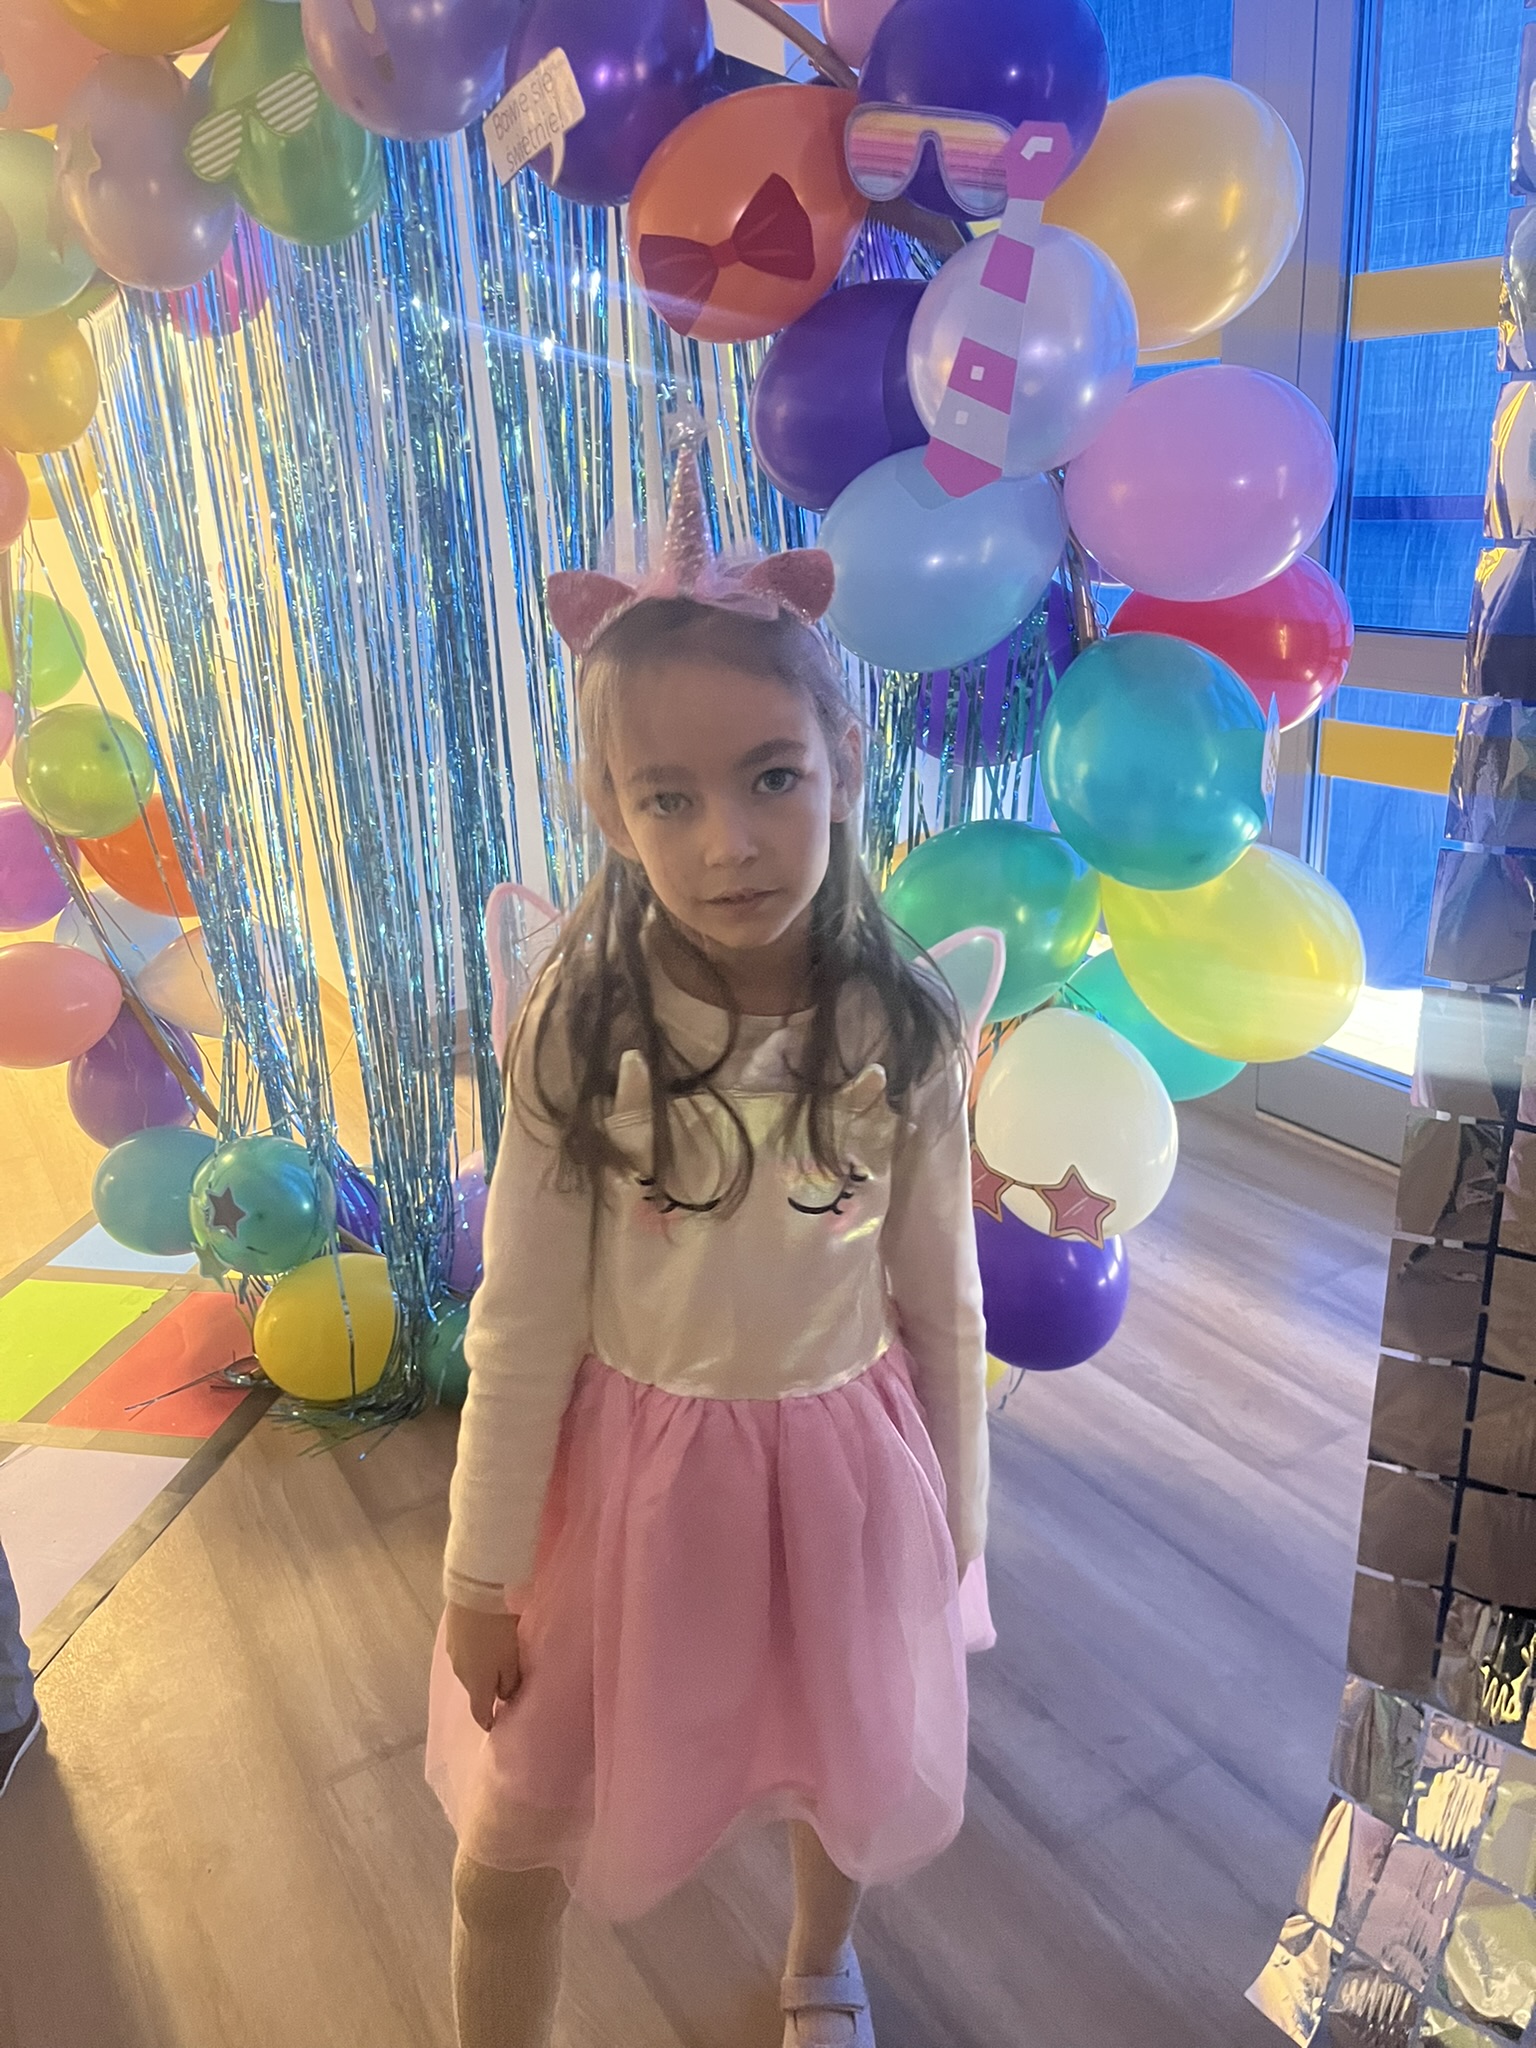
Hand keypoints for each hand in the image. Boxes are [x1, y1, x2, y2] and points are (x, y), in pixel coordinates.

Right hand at [446, 1602, 522, 1730]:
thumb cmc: (498, 1629)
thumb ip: (510, 1682)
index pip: (479, 1712)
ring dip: (481, 1670)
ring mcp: (452, 1653)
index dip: (487, 1721)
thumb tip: (504, 1697)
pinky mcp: (451, 1635)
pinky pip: (464, 1654)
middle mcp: (460, 1673)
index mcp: (476, 1684)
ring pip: (469, 1670)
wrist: (474, 1593)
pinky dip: (474, 1654)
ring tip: (495, 1661)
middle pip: (475, 1689)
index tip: (494, 1725)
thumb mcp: (511, 1658)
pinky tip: (484, 1643)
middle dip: (487, 1691)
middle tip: (503, 1687)